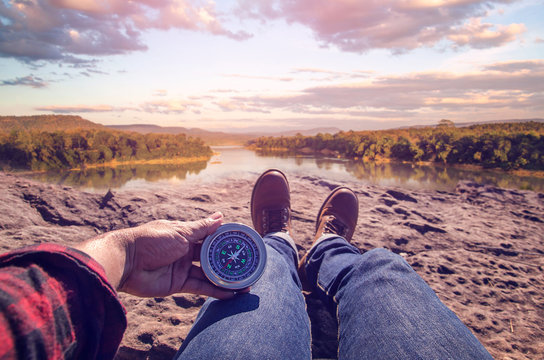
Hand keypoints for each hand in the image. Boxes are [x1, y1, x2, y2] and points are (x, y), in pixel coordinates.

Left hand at [75, 212, 237, 298]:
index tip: (243, 243)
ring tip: (245, 283)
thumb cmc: (151, 241)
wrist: (126, 262)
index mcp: (185, 234)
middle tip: (248, 266)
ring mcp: (182, 268)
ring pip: (208, 274)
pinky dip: (215, 291)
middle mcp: (185, 251)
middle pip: (211, 256)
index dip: (225, 240)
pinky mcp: (178, 284)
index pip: (210, 236)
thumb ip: (201, 228)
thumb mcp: (180, 232)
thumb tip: (221, 217)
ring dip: (225, 279)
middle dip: (228, 261)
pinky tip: (231, 294)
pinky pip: (200, 287)